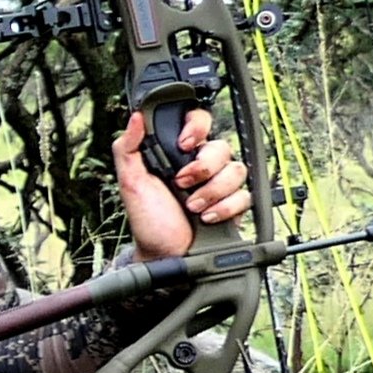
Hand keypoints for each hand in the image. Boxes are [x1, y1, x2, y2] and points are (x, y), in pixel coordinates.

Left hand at [112, 106, 247, 257]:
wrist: (163, 254)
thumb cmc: (148, 219)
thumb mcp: (130, 182)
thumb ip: (127, 148)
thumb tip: (135, 118)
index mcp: (179, 153)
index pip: (199, 121)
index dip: (196, 127)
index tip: (183, 144)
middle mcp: (203, 165)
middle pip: (221, 146)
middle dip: (202, 167)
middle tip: (182, 184)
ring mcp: (221, 184)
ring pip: (236, 170)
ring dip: (212, 191)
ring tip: (193, 207)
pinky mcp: (235, 204)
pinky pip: (245, 195)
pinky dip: (225, 208)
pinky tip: (208, 217)